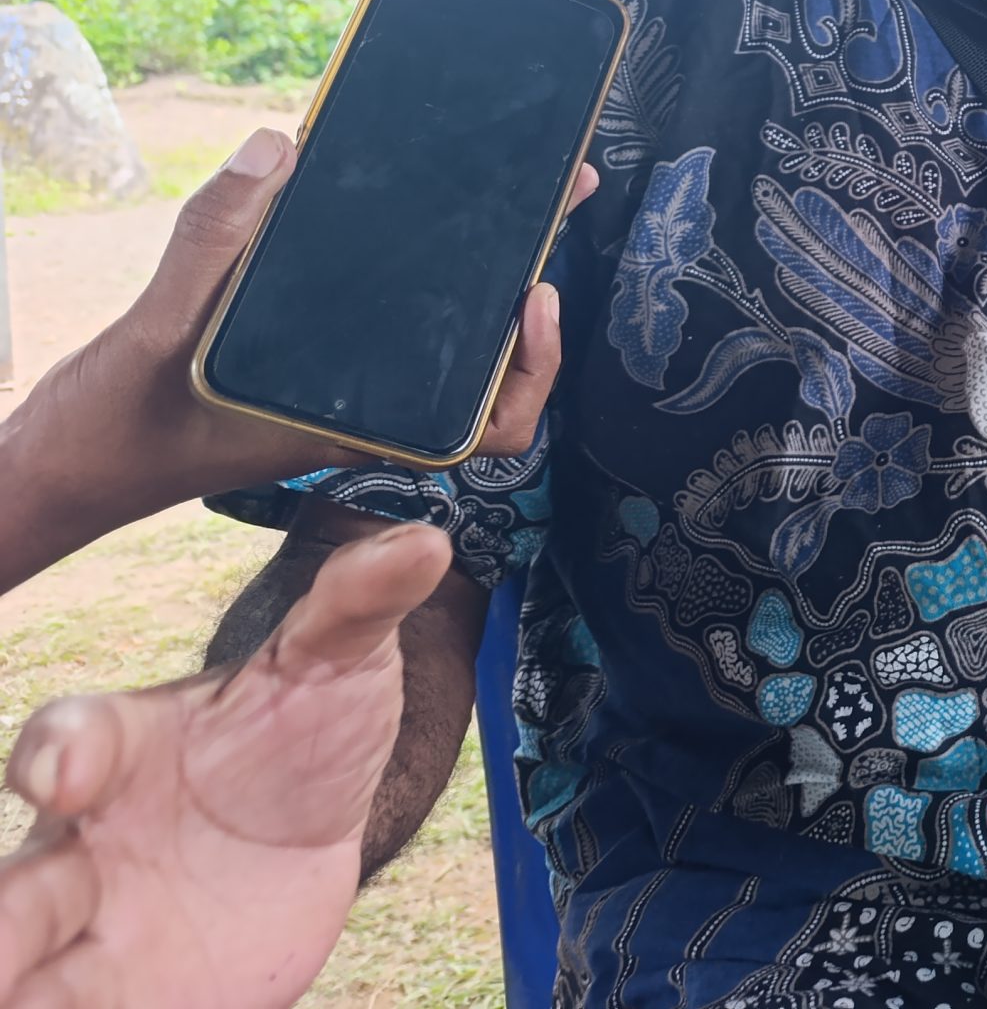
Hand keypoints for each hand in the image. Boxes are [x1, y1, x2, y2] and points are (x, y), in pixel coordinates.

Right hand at [0, 132, 593, 593]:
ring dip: (472, 268)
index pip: (484, 421)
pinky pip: (367, 310)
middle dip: (523, 279)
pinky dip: (394, 264)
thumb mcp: (157, 332)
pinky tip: (391, 201)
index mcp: (352, 424)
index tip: (539, 293)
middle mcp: (357, 405)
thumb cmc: (109, 430)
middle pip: (476, 354)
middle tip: (558, 191)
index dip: (532, 364)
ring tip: (502, 186)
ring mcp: (330, 383)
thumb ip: (215, 242)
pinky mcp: (293, 357)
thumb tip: (281, 145)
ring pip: (430, 331)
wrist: (52, 468)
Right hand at [0, 523, 450, 1006]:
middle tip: (1, 950)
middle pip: (18, 895)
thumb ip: (359, 602)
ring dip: (25, 993)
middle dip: (3, 927)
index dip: (62, 752)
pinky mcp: (117, 996)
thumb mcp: (335, 658)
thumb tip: (425, 543)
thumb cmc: (298, 723)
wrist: (303, 828)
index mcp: (124, 749)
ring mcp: (90, 932)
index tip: (65, 769)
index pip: (70, 740)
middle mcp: (82, 848)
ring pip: (31, 978)